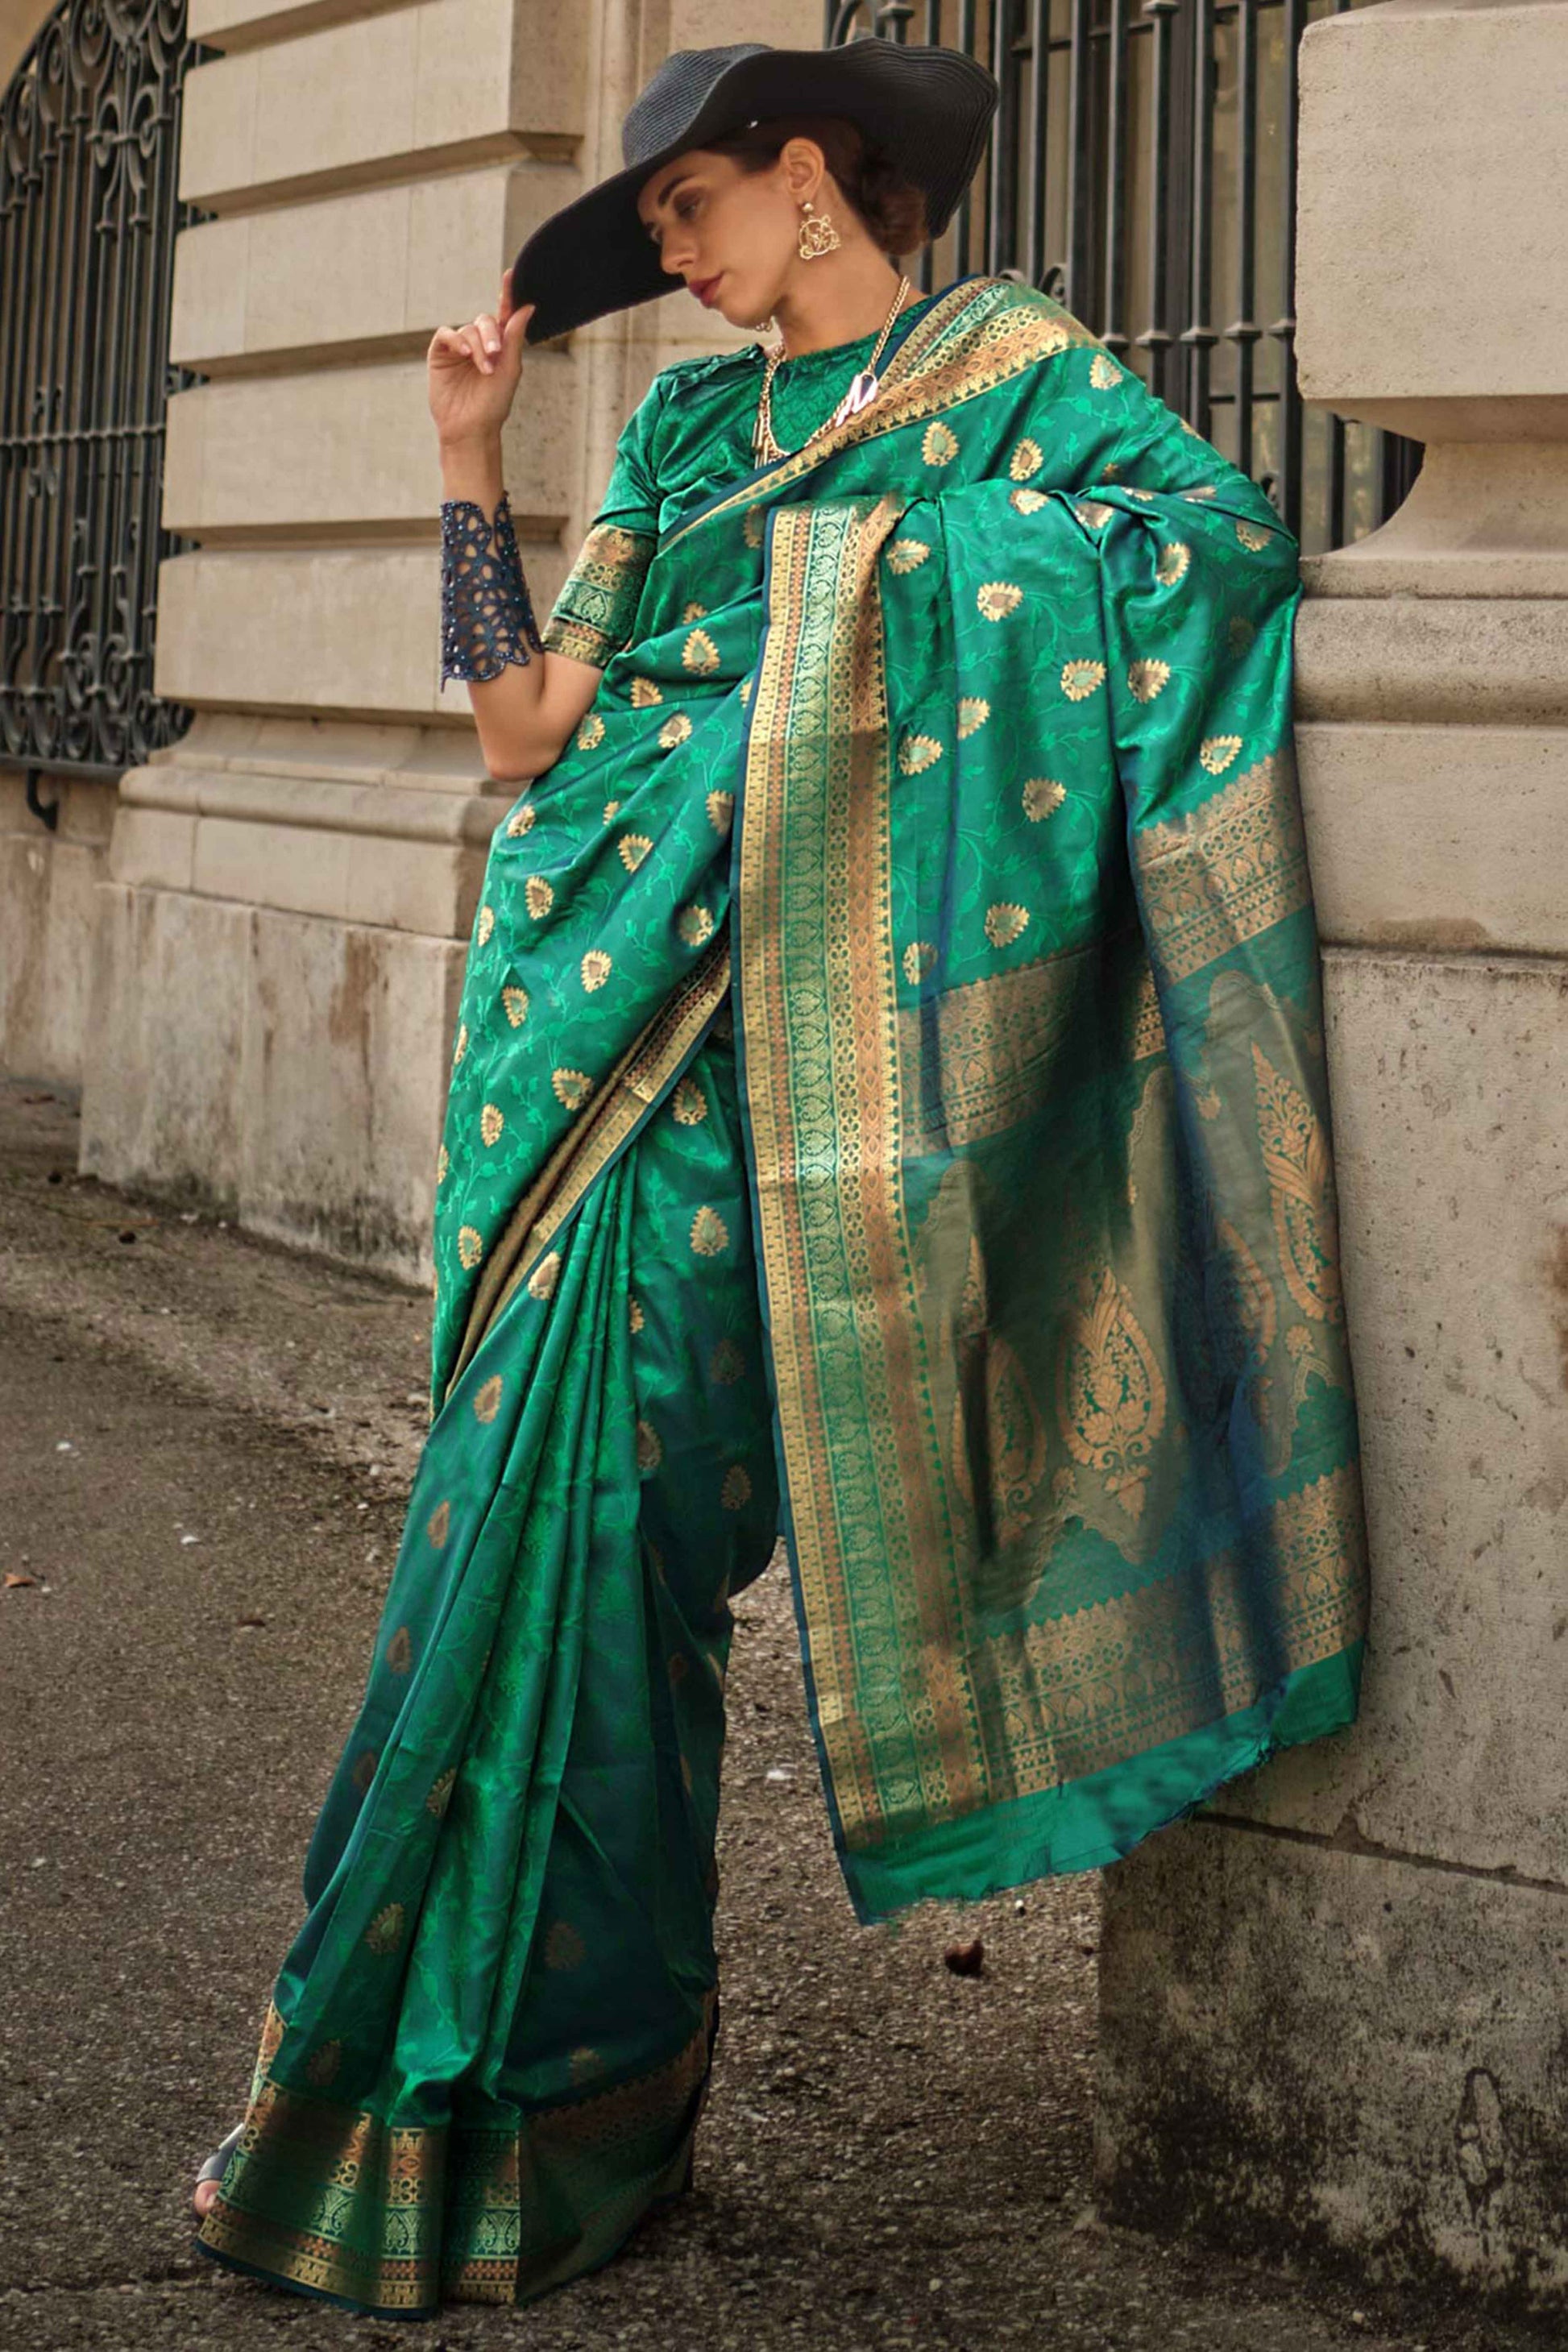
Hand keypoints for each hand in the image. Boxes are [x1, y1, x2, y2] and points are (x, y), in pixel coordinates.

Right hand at [427, 275, 532, 448]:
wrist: (470, 428)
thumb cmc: (493, 404)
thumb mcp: (510, 369)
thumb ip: (515, 337)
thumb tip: (528, 307)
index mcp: (500, 346)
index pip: (504, 314)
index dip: (507, 294)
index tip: (511, 274)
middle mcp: (479, 343)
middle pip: (485, 320)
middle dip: (491, 334)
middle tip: (496, 353)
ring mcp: (459, 348)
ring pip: (468, 328)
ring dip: (477, 345)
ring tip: (483, 368)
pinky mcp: (441, 353)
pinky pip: (447, 334)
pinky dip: (456, 339)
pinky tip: (465, 352)